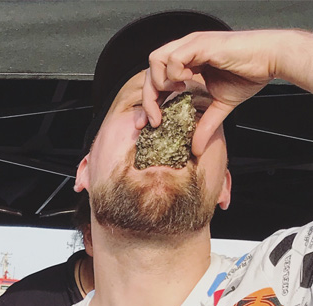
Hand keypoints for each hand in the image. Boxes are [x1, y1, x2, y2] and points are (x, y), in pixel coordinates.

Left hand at [142, 30, 280, 156]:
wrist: (270, 60)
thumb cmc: (249, 74)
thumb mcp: (221, 106)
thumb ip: (204, 126)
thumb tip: (196, 150)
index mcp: (188, 63)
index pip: (155, 81)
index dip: (148, 102)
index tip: (147, 124)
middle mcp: (186, 52)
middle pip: (149, 72)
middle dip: (147, 99)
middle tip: (155, 120)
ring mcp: (192, 45)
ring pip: (155, 60)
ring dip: (159, 83)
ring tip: (176, 94)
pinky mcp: (201, 44)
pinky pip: (173, 58)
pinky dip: (174, 73)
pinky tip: (188, 81)